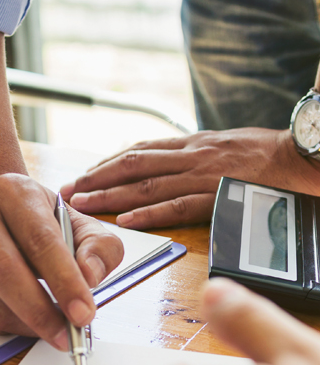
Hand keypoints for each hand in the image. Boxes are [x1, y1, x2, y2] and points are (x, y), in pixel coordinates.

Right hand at [0, 174, 122, 349]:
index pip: (40, 240)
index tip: (84, 312)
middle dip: (41, 312)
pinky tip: (27, 321)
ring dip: (26, 325)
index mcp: (15, 193)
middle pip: (4, 272)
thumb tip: (91, 277)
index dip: (64, 280)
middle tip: (68, 335)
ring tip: (54, 328)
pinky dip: (7, 328)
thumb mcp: (80, 223)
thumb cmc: (41, 220)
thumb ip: (99, 248)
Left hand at [61, 128, 319, 228]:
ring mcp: (201, 176)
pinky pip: (178, 207)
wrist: (295, 157)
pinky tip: (126, 220)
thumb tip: (165, 164)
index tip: (85, 173)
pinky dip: (150, 214)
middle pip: (134, 165)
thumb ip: (191, 154)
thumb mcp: (220, 143)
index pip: (139, 151)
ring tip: (84, 204)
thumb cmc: (261, 152)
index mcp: (190, 144)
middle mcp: (189, 157)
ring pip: (148, 185)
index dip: (108, 163)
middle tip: (69, 189)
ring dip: (113, 195)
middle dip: (98, 177)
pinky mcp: (216, 197)